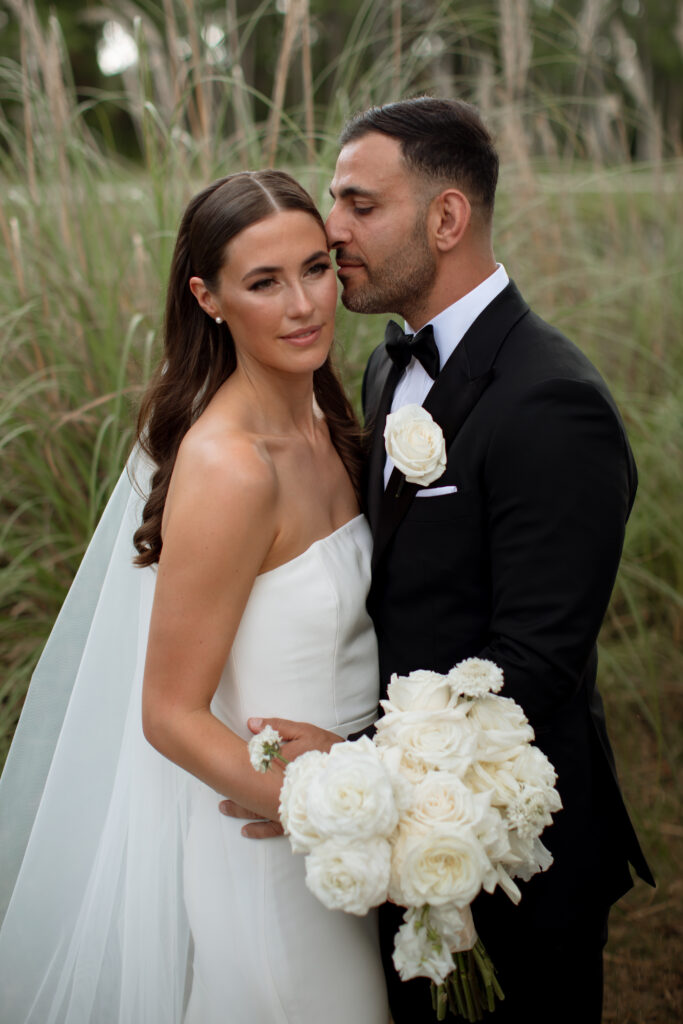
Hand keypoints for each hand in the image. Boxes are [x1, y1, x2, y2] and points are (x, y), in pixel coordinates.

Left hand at [218, 717, 340, 838]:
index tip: (222, 763)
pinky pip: (275, 827)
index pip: (254, 766)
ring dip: (241, 811)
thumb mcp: (304, 731)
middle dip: (234, 792)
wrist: (353, 772)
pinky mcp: (298, 817)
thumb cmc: (327, 749)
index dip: (237, 764)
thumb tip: (249, 724)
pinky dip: (260, 830)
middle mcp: (282, 790)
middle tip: (217, 791)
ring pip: (259, 811)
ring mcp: (290, 806)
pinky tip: (247, 831)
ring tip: (224, 808)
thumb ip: (277, 727)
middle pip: (252, 792)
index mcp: (282, 767)